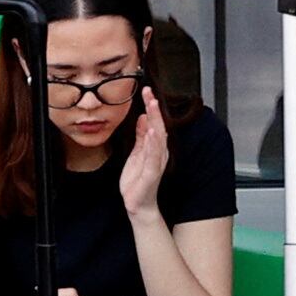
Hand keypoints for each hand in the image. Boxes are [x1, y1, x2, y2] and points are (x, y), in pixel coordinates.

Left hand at [117, 97, 170, 221]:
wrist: (138, 204)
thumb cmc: (138, 181)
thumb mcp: (137, 153)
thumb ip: (141, 136)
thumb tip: (143, 117)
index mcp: (154, 147)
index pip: (154, 122)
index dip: (151, 106)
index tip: (146, 91)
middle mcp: (159, 152)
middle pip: (158, 126)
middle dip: (154, 109)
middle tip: (150, 93)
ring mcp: (156, 162)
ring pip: (158, 138)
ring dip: (156, 121)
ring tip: (152, 106)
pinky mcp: (152, 173)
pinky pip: (154, 155)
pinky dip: (154, 142)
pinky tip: (153, 131)